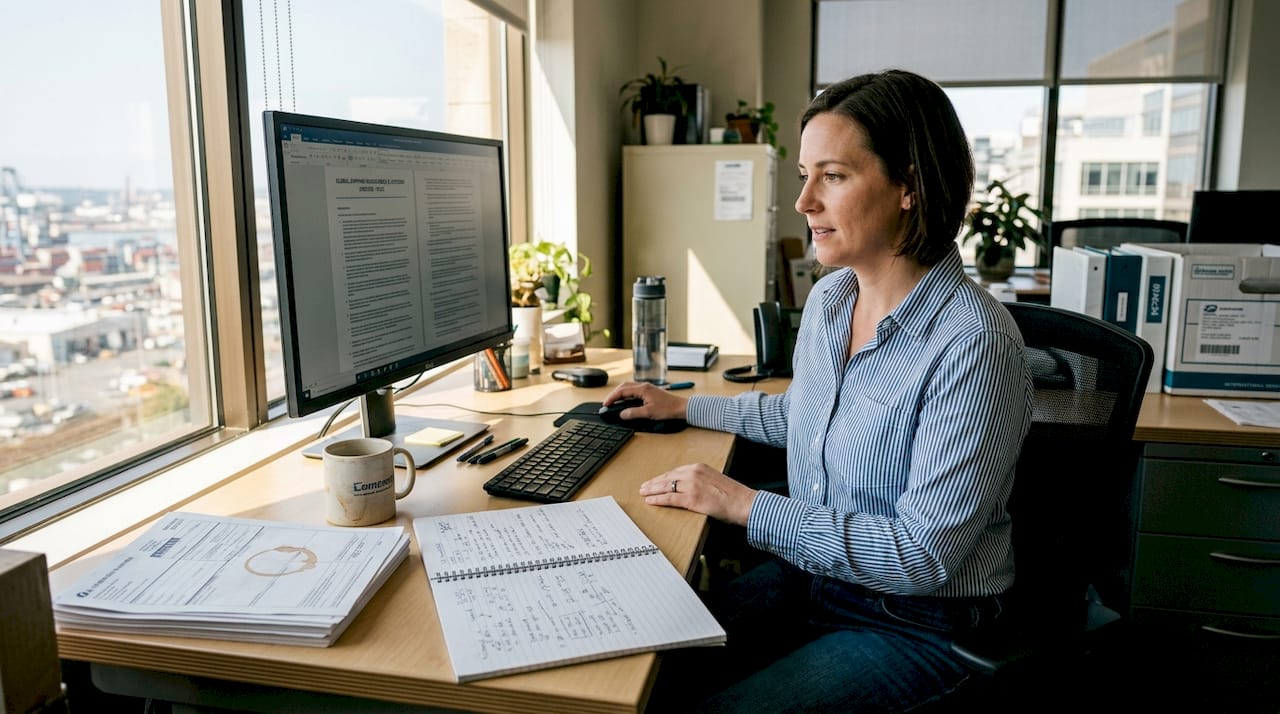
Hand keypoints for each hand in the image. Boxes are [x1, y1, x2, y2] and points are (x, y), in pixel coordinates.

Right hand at [602, 380, 687, 420]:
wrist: (681, 408)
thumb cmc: (668, 409)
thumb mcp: (649, 413)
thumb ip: (633, 413)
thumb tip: (622, 414)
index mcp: (642, 389)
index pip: (622, 391)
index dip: (612, 398)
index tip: (605, 404)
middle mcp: (644, 385)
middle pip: (624, 386)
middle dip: (614, 394)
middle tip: (608, 403)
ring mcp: (647, 388)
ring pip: (629, 387)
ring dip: (620, 393)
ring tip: (614, 402)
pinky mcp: (650, 392)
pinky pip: (634, 390)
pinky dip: (627, 394)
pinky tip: (626, 401)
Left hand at [639, 463, 756, 526]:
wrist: (744, 503)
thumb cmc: (733, 495)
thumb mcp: (715, 480)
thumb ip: (701, 480)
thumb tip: (688, 487)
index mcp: (699, 467)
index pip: (675, 471)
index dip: (662, 477)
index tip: (655, 481)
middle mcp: (693, 473)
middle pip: (667, 477)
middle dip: (654, 483)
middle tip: (643, 487)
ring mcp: (691, 485)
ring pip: (665, 487)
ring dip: (652, 491)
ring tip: (643, 493)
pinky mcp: (691, 498)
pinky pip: (669, 499)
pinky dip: (657, 500)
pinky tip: (650, 501)